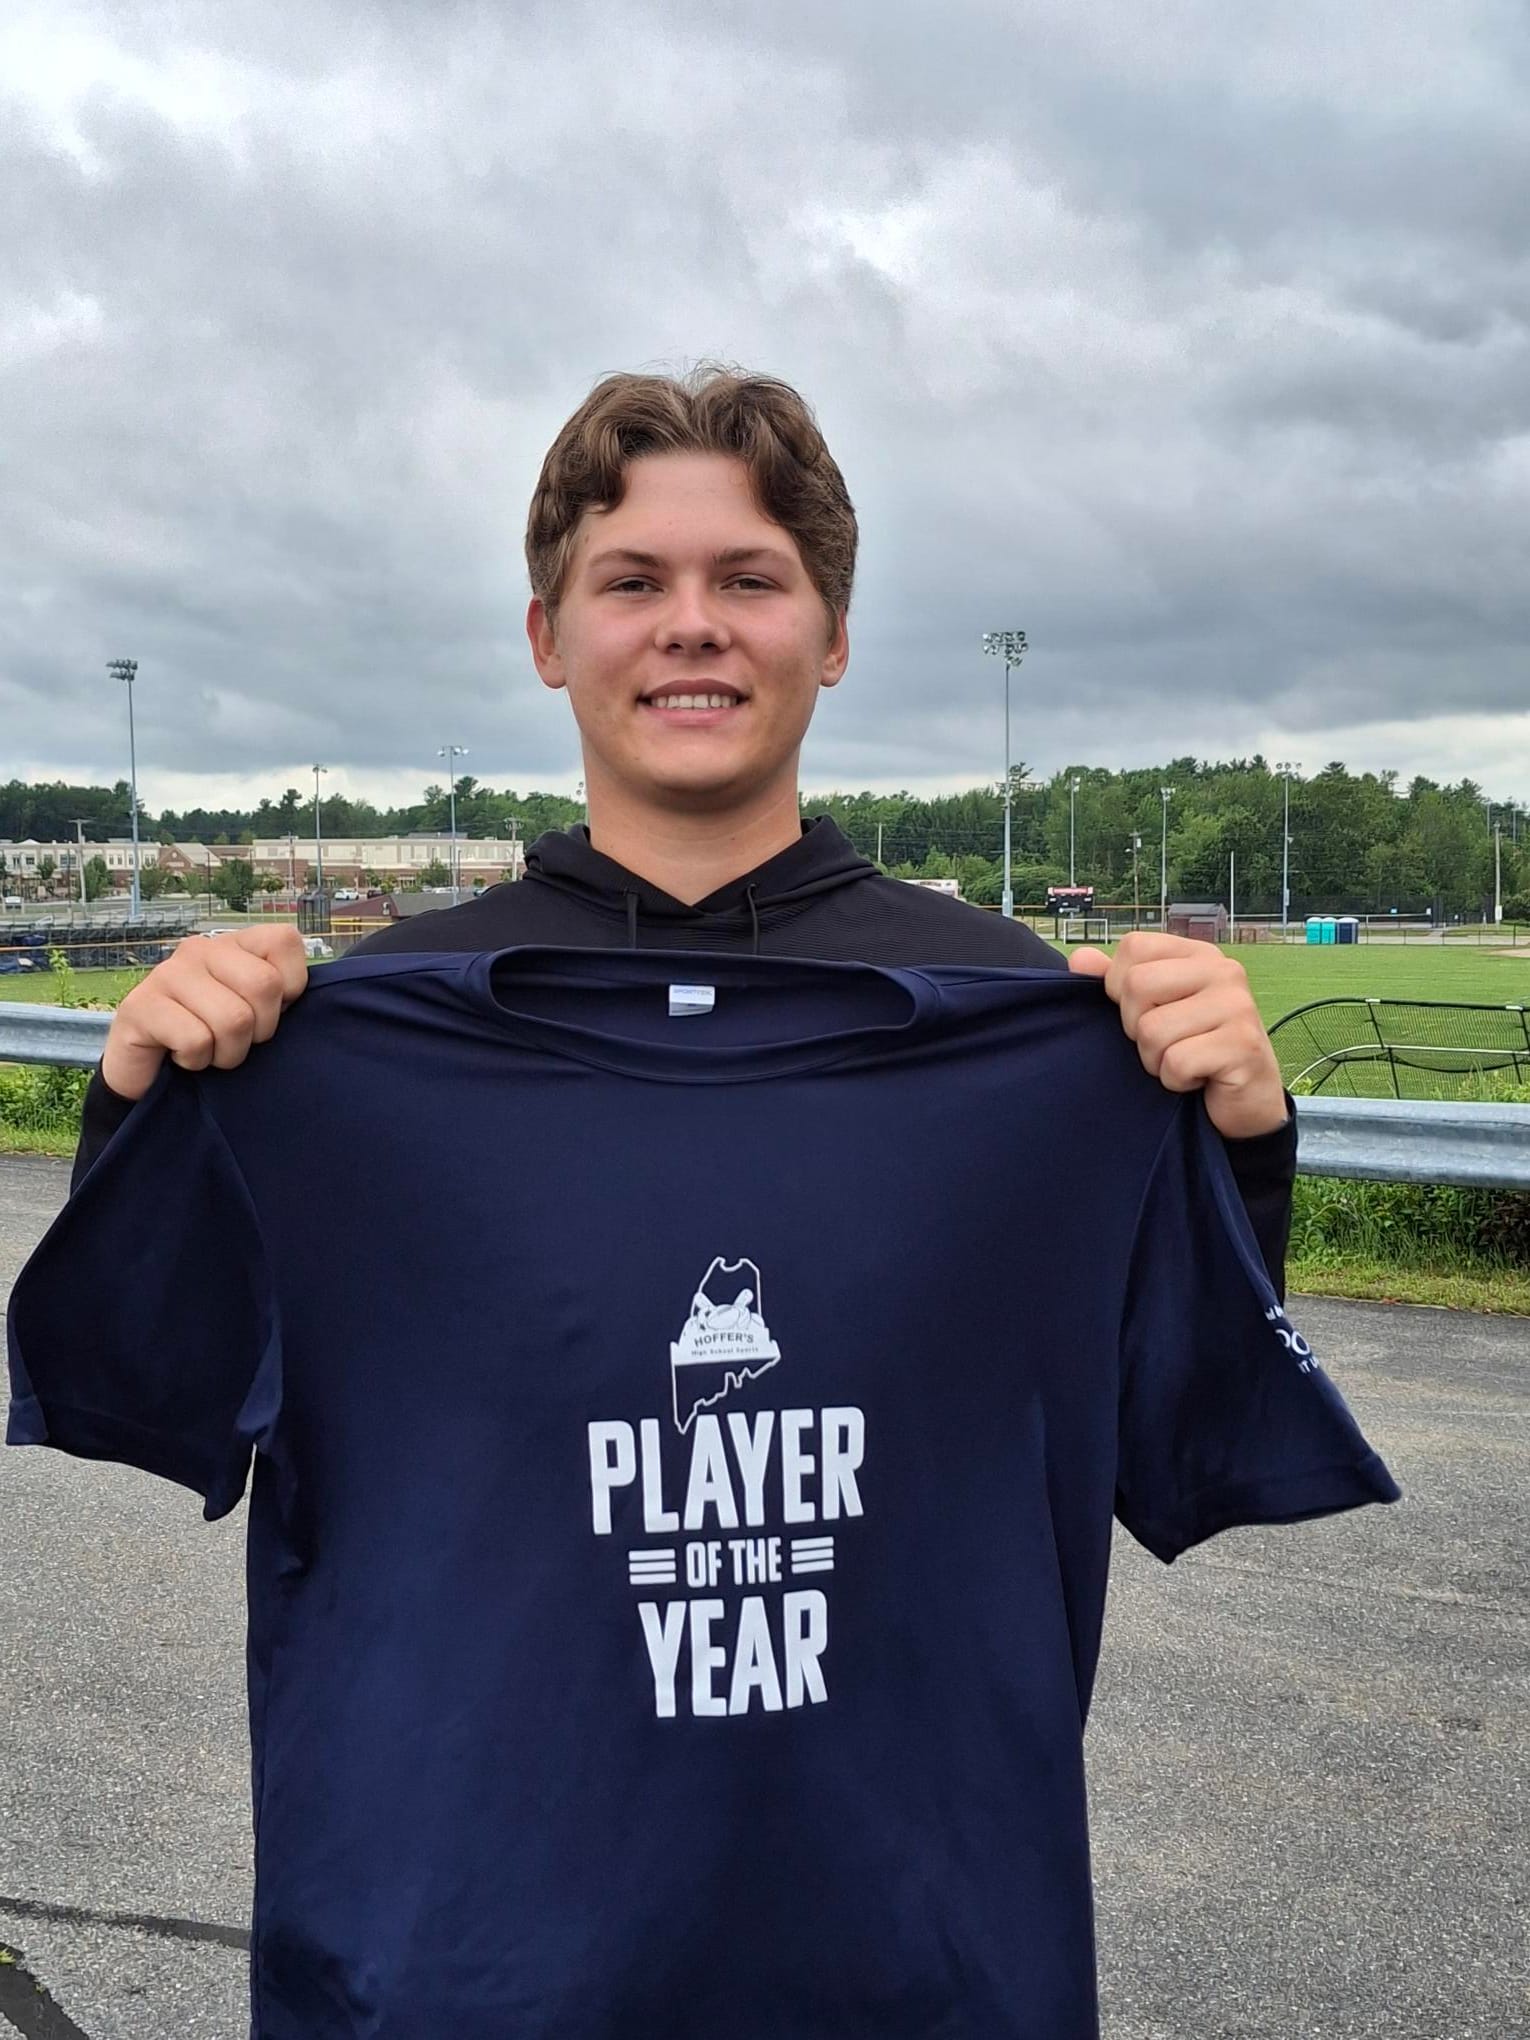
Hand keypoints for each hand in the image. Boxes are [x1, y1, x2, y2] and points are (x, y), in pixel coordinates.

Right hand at [101, 926, 308, 1101]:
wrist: (151, 1075)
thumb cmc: (214, 1040)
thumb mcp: (258, 1014)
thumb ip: (281, 995)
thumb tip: (303, 995)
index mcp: (234, 944)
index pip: (284, 940)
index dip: (291, 987)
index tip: (269, 1012)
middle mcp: (200, 949)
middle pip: (264, 984)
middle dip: (259, 1030)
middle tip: (236, 1040)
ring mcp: (166, 973)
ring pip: (232, 1019)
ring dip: (227, 1052)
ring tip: (208, 1050)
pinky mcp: (139, 1006)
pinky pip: (195, 1039)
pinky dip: (196, 1061)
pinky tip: (181, 1055)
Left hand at [1067, 932, 1288, 1139]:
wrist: (1244, 1102)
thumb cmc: (1193, 1051)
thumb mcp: (1151, 1011)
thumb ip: (1116, 983)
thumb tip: (1080, 958)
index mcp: (1199, 955)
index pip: (1134, 947)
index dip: (1120, 987)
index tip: (1147, 1013)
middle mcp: (1223, 971)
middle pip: (1137, 985)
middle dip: (1136, 1028)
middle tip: (1167, 1044)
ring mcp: (1238, 1006)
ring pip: (1152, 1029)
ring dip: (1156, 1060)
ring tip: (1184, 1062)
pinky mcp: (1244, 1045)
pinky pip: (1177, 1062)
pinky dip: (1176, 1080)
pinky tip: (1198, 1079)